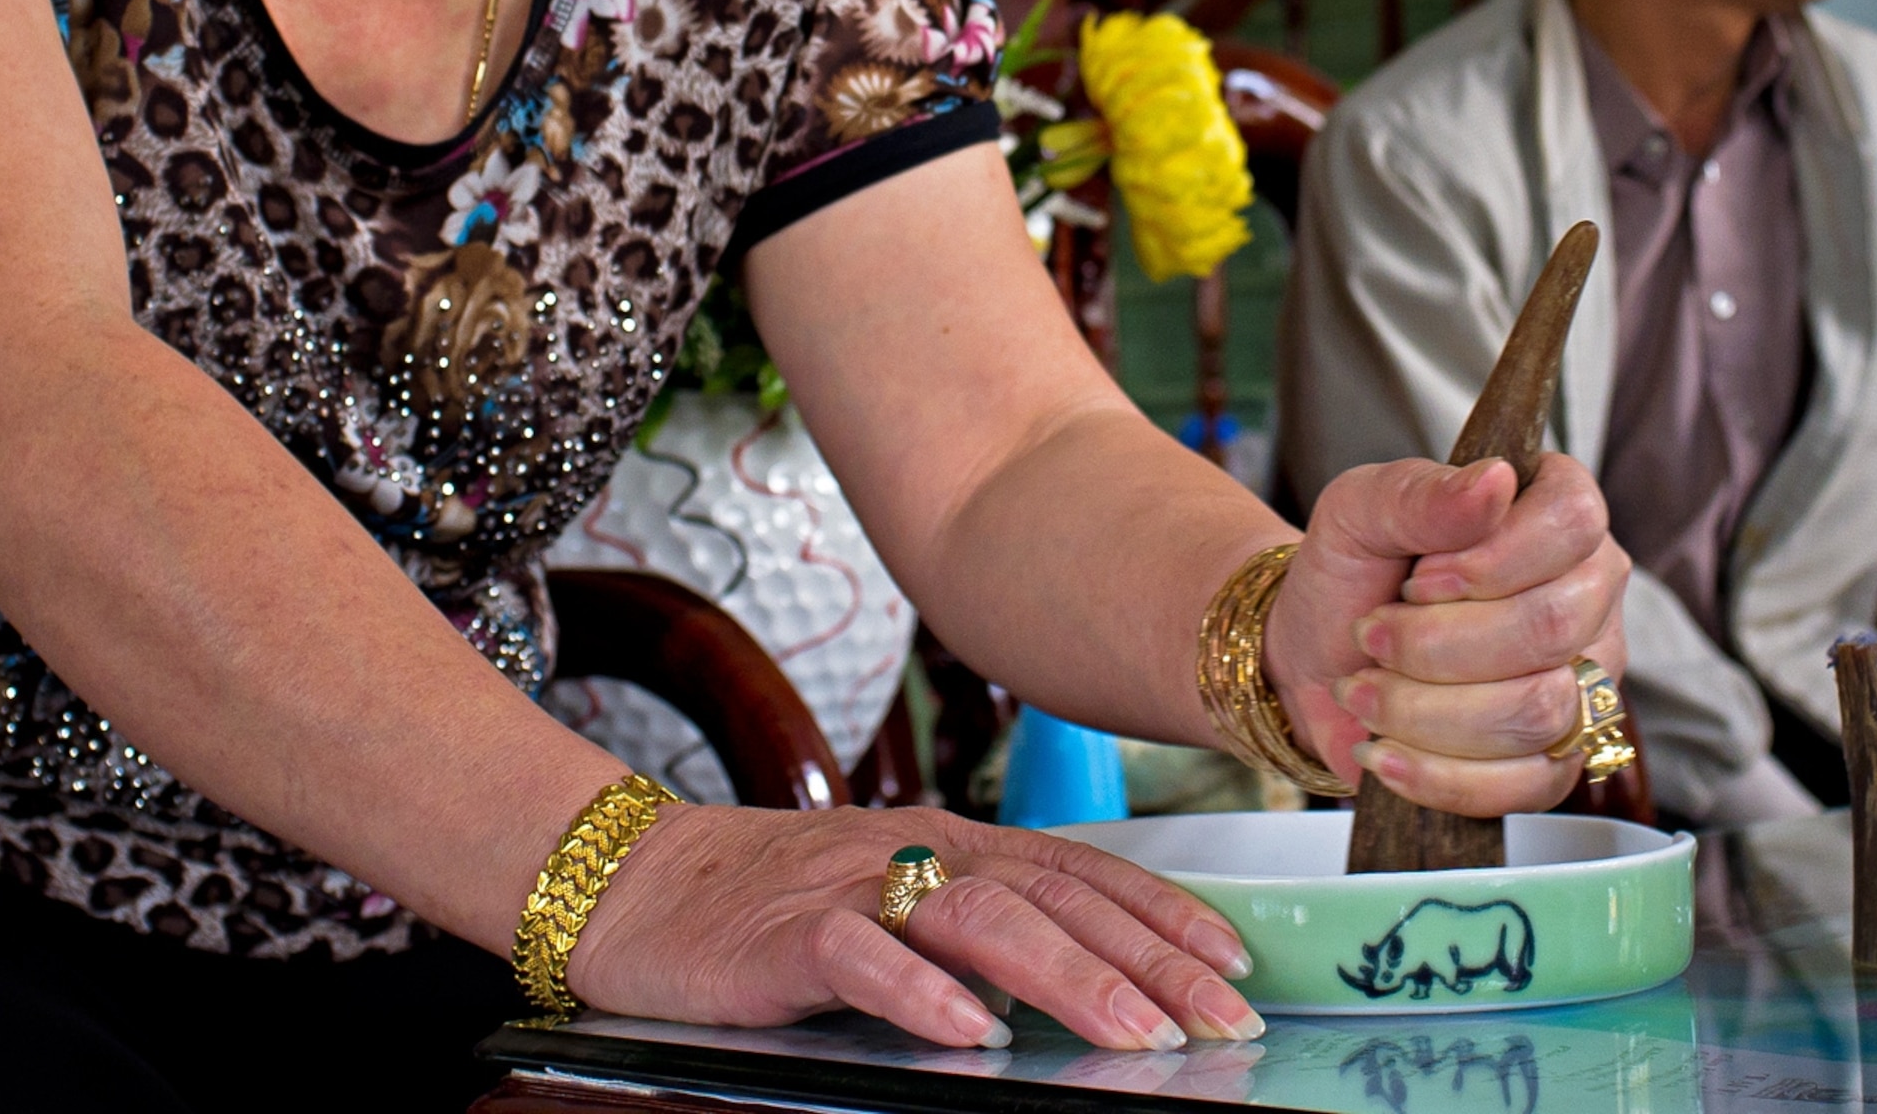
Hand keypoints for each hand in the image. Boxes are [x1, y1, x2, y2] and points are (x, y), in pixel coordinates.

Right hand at [562, 802, 1266, 1050]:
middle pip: (1052, 897)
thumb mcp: (897, 902)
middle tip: (1219, 1019)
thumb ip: (982, 928)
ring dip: (1067, 977)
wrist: (641, 884)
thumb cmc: (777, 904)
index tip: (1235, 965)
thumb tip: (1096, 984)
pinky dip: (923, 992)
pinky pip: (863, 956)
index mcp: (952, 841)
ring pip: (980, 919)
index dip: (1163, 914)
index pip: (1081, 871)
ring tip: (1133, 1034)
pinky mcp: (786, 931)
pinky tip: (973, 1033)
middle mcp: (917, 849)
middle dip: (1147, 959)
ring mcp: (853, 885)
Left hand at [1266, 453, 1628, 816]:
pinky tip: (1382, 751)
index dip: (1490, 558)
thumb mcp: (1359, 511)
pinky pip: (1524, 786)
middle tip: (1370, 634)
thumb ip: (1420, 492)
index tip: (1417, 578)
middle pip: (1553, 625)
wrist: (1318, 658)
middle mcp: (1589, 599)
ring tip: (1364, 689)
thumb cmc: (1353, 571)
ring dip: (1425, 708)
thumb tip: (1496, 481)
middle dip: (1438, 642)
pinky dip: (1437, 773)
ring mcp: (1584, 686)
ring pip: (1539, 710)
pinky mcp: (1556, 764)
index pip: (1573, 521)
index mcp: (1557, 517)